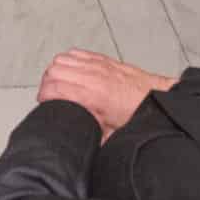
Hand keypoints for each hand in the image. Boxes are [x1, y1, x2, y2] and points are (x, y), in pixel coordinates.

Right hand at [37, 50, 176, 137]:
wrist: (157, 99)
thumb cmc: (137, 115)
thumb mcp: (111, 135)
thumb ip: (90, 136)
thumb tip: (78, 146)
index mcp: (93, 96)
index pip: (54, 88)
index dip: (43, 97)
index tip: (44, 105)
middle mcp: (93, 77)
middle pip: (53, 71)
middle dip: (46, 85)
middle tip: (49, 96)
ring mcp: (97, 65)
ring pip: (61, 59)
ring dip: (55, 72)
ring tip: (58, 84)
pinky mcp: (102, 59)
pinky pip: (75, 53)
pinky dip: (67, 61)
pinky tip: (71, 72)